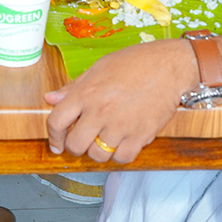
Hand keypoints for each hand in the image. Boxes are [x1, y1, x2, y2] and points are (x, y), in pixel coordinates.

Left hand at [44, 38, 196, 160]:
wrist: (170, 67)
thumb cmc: (135, 63)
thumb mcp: (98, 68)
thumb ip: (73, 87)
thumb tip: (51, 98)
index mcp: (86, 93)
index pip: (56, 121)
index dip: (53, 136)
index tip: (56, 143)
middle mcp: (100, 111)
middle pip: (75, 145)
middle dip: (75, 146)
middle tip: (82, 141)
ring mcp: (120, 126)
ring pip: (97, 155)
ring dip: (98, 151)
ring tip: (104, 138)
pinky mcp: (140, 136)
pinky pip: (121, 159)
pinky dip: (119, 155)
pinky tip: (121, 142)